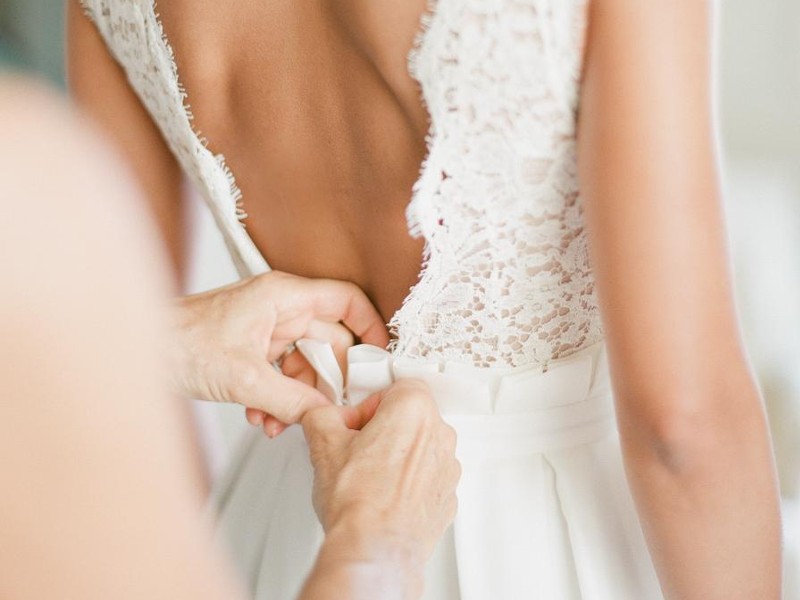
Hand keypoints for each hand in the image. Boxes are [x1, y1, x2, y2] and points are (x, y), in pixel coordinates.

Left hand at [171, 271, 388, 435]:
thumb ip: (292, 399)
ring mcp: (266, 330)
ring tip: (282, 422)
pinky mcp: (252, 350)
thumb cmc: (179, 342)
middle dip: (328, 380)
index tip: (380, 358)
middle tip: (335, 408)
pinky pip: (282, 375)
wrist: (137, 352)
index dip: (370, 326)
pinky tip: (262, 418)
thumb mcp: (244, 378)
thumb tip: (326, 415)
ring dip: (299, 397)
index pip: (346, 299)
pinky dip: (278, 399)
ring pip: (305, 364)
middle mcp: (280, 309)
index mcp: (284, 296)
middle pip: (329, 341)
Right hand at [301, 379, 459, 567]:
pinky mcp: (448, 497)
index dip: (369, 406)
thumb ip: (322, 415)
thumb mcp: (322, 441)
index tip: (354, 425)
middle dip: (383, 430)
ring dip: (397, 457)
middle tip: (356, 450)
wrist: (374, 548)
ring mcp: (448, 468)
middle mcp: (440, 435)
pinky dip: (408, 484)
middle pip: (410, 417)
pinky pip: (427, 479)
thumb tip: (323, 416)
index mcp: (414, 410)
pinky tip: (383, 497)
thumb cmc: (357, 500)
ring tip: (368, 478)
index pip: (396, 388)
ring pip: (420, 449)